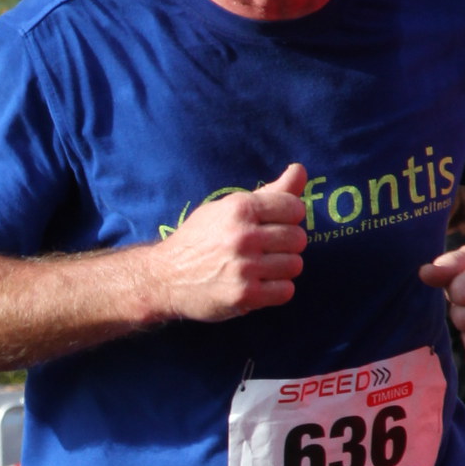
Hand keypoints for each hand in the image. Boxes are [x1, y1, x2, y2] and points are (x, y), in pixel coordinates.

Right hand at [152, 164, 307, 321]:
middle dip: (286, 245)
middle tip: (266, 250)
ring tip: (261, 268)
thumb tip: (300, 170)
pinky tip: (259, 285)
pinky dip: (276, 290)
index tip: (274, 225)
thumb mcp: (227, 208)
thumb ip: (269, 192)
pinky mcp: (244, 296)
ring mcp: (244, 268)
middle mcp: (243, 236)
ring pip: (295, 265)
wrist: (164, 277)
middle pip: (298, 238)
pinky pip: (286, 291)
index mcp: (240, 208)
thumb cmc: (199, 239)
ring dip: (282, 269)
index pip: (294, 207)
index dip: (289, 217)